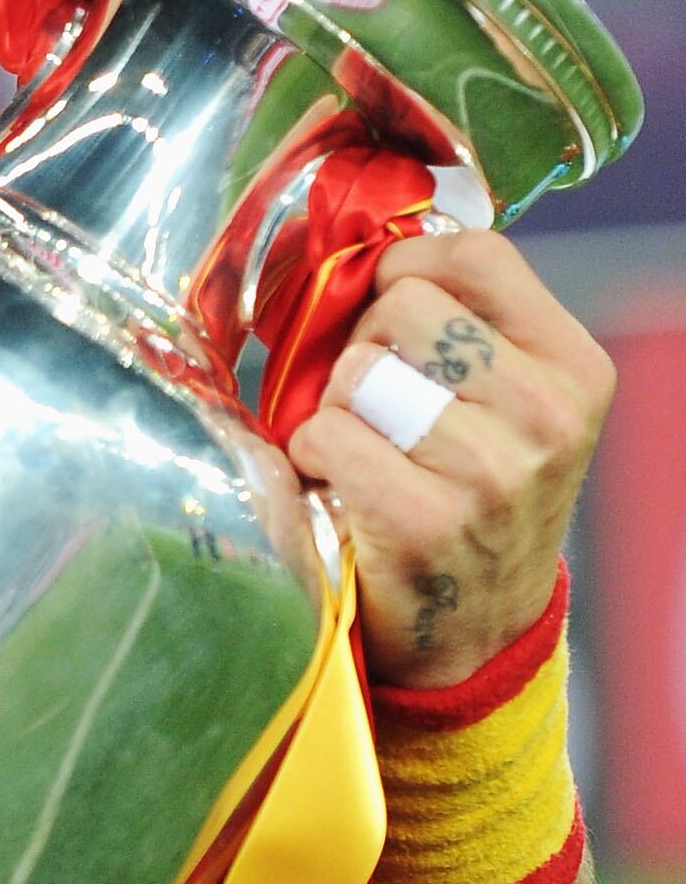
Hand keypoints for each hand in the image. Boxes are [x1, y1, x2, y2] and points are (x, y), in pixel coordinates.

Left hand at [286, 227, 612, 686]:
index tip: (388, 307)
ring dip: (335, 406)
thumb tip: (363, 250)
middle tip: (375, 400)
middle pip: (405, 305)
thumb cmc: (474, 496)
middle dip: (365, 344)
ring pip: (357, 371)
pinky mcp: (422, 520)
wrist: (476, 633)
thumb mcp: (510, 404)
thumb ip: (463, 323)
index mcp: (574, 367)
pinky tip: (337, 484)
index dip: (408, 268)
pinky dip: (309, 454)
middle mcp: (546, 415)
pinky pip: (325, 433)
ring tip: (362, 448)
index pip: (477, 255)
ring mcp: (489, 471)